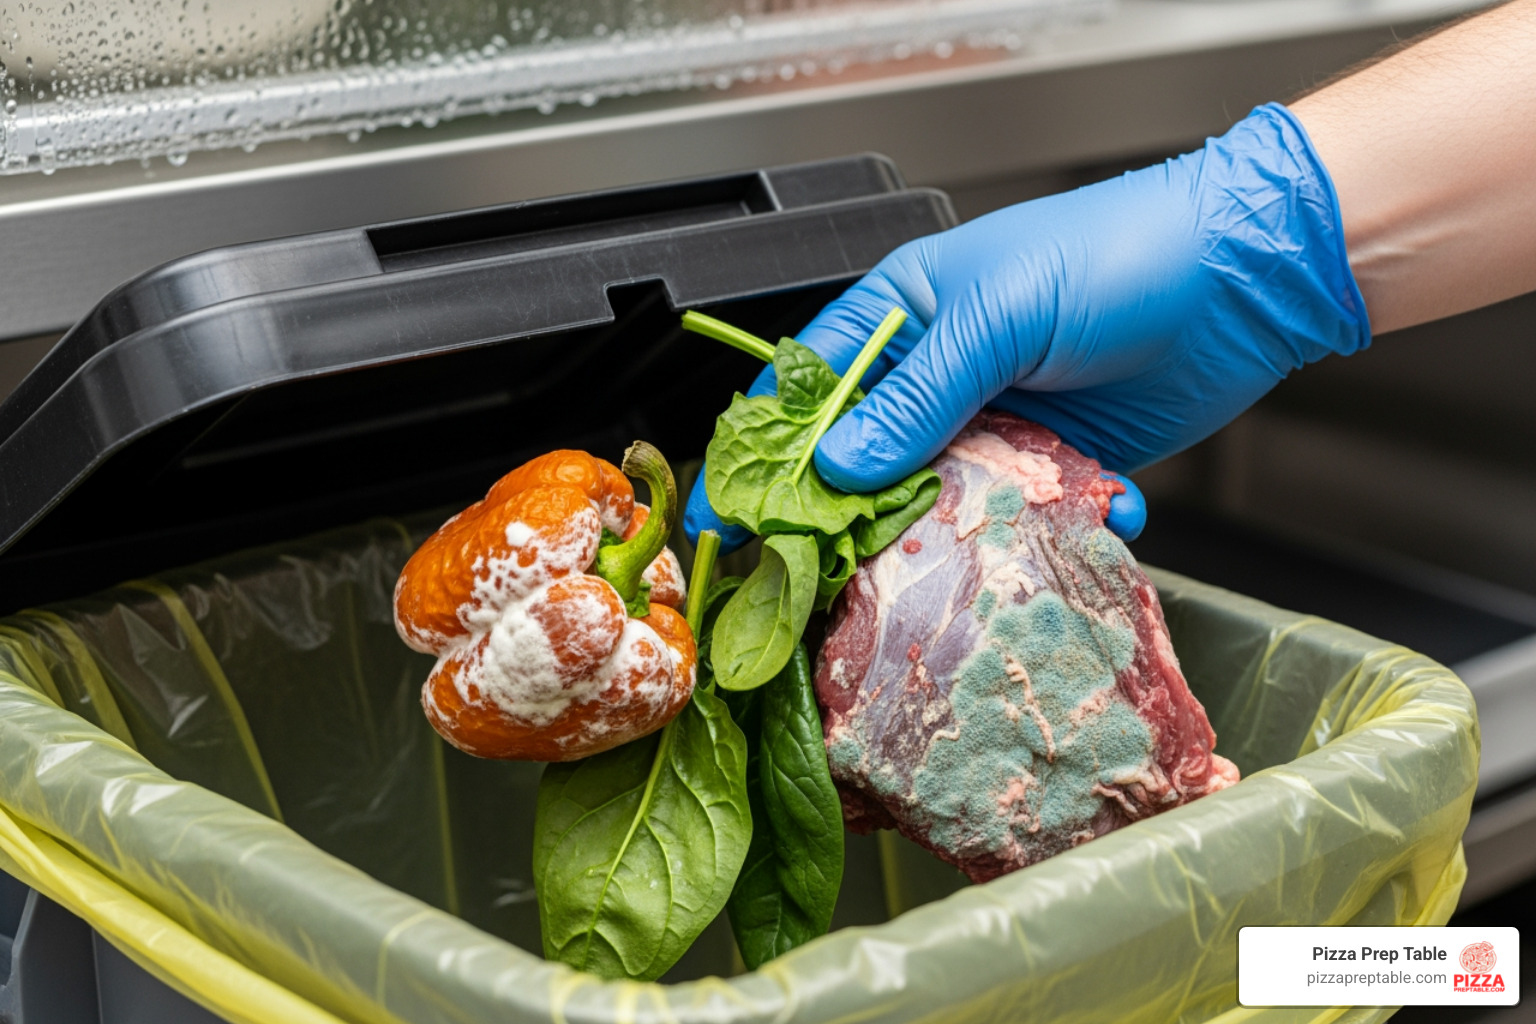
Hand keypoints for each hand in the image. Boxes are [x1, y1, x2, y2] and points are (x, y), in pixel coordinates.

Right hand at [687, 103, 1368, 550]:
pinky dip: (1049, 529)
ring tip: (974, 558)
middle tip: (838, 576)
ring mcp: (997, 424)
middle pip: (868, 465)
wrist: (1245, 276)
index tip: (732, 520)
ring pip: (943, 503)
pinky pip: (1024, 516)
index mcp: (902, 318)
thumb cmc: (1116, 257)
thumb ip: (920, 398)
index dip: (764, 455)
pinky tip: (1088, 518)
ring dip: (961, 533)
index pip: (806, 391)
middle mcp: (940, 377)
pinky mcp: (1056, 464)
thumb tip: (841, 469)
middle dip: (858, 518)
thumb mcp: (1000, 317)